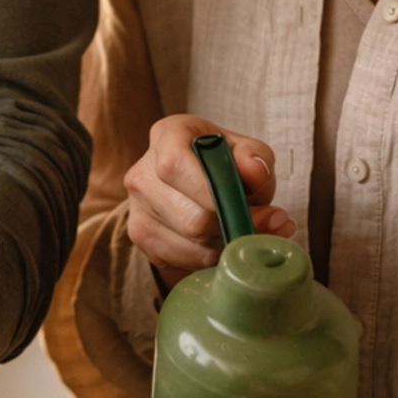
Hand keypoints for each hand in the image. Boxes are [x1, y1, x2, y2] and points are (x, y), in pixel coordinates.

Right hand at [124, 114, 293, 287]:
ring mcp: (136, 209)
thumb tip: (255, 172)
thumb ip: (255, 158)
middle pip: (189, 218)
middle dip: (230, 227)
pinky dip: (207, 258)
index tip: (243, 206)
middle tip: (261, 225)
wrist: (195, 181)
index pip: (174, 166)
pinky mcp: (140, 238)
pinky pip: (180, 262)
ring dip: (223, 247)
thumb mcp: (246, 151)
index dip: (209, 193)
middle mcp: (142, 172)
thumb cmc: (223, 163)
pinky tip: (217, 241)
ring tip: (239, 232)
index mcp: (167, 135)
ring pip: (189, 246)